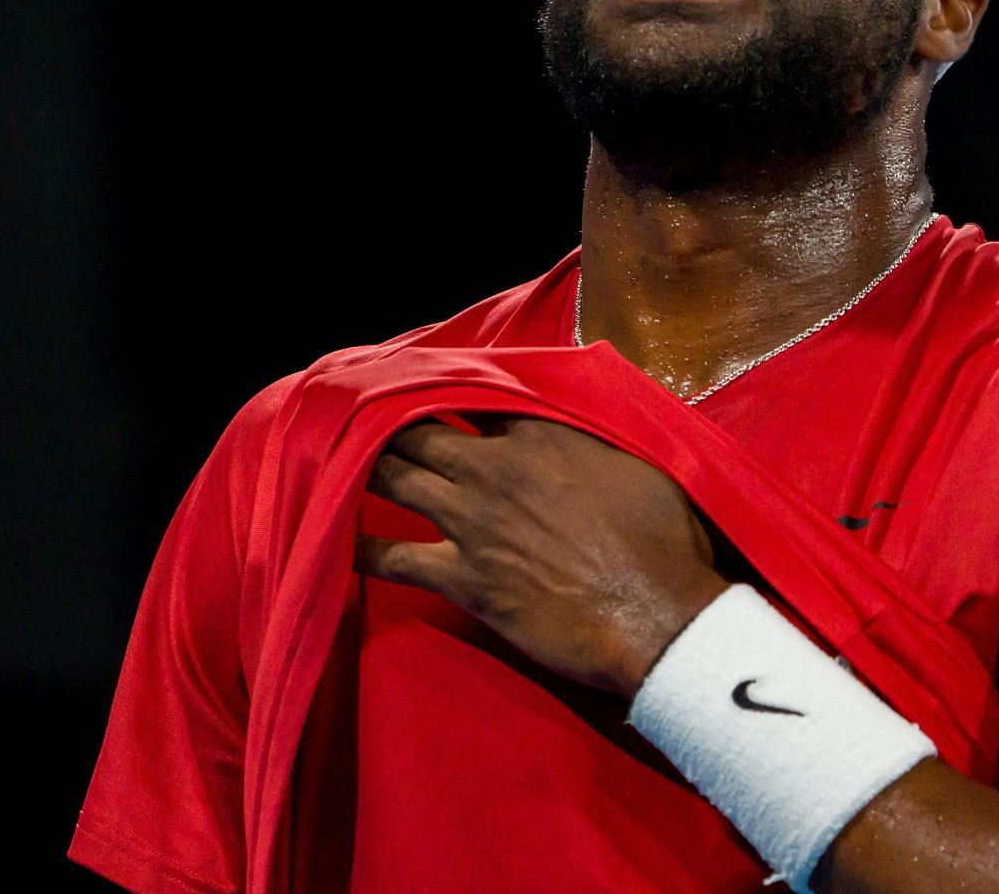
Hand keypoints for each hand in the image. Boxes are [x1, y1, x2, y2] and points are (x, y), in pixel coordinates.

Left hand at [354, 417, 730, 696]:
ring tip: (331, 454)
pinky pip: (392, 558)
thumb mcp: (647, 461)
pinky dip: (360, 546)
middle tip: (353, 407)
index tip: (424, 382)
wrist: (658, 616)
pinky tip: (333, 538)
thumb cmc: (667, 540)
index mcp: (543, 431)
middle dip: (384, 413)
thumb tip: (603, 410)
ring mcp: (473, 522)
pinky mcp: (464, 578)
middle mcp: (497, 467)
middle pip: (420, 428)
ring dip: (361, 463)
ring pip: (395, 477)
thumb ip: (606, 433)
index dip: (446, 388)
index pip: (477, 393)